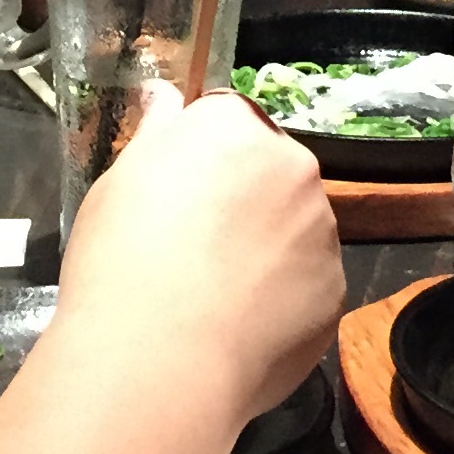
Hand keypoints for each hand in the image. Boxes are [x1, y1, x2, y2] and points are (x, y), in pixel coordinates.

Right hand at [56, 85, 339, 424]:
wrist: (160, 357)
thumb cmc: (123, 257)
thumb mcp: (119, 181)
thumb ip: (157, 133)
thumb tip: (167, 96)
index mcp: (237, 127)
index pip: (229, 123)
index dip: (201, 161)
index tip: (176, 198)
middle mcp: (294, 168)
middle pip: (272, 174)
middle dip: (245, 202)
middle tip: (193, 250)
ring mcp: (322, 234)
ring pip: (295, 231)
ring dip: (269, 252)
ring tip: (215, 299)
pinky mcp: (334, 295)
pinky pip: (306, 288)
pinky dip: (281, 304)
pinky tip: (238, 331)